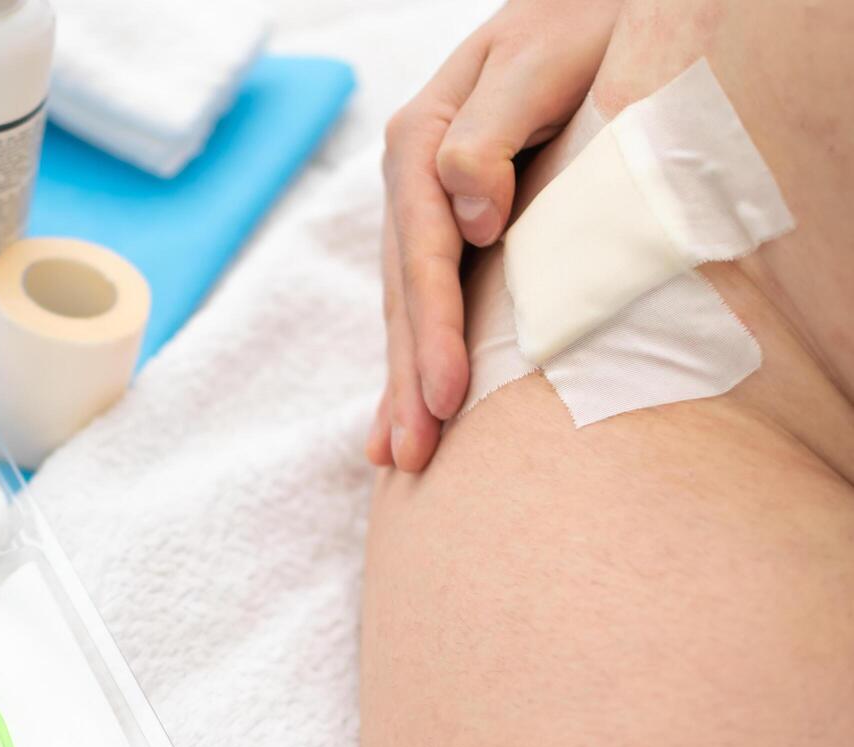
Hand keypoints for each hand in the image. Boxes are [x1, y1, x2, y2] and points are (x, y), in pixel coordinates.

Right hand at [366, 0, 622, 470]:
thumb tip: (470, 212)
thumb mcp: (543, 58)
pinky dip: (409, 362)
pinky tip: (397, 415)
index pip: (425, 254)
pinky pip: (420, 303)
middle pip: (405, 294)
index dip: (434, 330)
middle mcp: (413, 181)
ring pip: (405, 308)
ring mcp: (424, 208)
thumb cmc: (587, 24)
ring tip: (399, 456)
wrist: (591, 4)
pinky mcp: (447, 229)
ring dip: (401, 385)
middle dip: (408, 380)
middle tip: (416, 457)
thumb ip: (492, 129)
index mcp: (424, 138)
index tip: (451, 399)